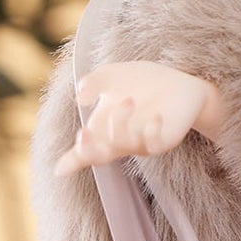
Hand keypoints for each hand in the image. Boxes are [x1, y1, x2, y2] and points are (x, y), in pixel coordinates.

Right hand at [54, 60, 224, 175]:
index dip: (73, 160)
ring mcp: (143, 142)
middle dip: (88, 148)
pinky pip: (154, 145)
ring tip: (128, 100)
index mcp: (104, 130)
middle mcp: (122, 140)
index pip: (85, 151)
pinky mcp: (165, 140)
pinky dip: (151, 132)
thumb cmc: (142, 81)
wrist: (179, 81)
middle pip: (99, 155)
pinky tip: (154, 117)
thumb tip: (81, 96)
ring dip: (120, 124)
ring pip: (124, 144)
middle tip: (84, 132)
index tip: (61, 165)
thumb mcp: (113, 75)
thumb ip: (94, 82)